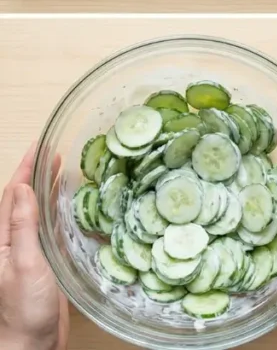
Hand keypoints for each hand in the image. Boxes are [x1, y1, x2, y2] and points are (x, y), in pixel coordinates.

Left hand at [0, 146, 68, 349]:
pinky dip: (58, 211)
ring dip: (47, 189)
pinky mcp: (43, 262)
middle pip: (22, 199)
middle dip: (36, 173)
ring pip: (36, 212)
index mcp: (1, 239)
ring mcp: (27, 251)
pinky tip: (71, 205)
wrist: (31, 343)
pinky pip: (49, 229)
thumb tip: (22, 189)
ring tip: (64, 170)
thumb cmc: (24, 308)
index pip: (12, 194)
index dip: (25, 168)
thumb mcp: (24, 263)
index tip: (40, 145)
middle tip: (56, 151)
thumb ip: (22, 226)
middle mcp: (11, 241)